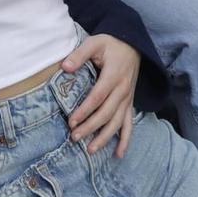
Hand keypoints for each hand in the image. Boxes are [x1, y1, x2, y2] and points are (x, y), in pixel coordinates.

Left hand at [60, 34, 139, 156]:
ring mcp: (128, 98)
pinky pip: (129, 124)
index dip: (85, 110)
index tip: (72, 121)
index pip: (98, 97)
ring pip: (118, 122)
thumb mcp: (95, 42)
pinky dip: (125, 140)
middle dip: (91, 127)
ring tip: (90, 149)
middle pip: (107, 113)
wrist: (132, 45)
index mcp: (114, 75)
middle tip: (75, 137)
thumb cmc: (110, 44)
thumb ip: (80, 54)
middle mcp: (123, 90)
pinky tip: (119, 154)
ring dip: (105, 137)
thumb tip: (65, 67)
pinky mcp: (130, 103)